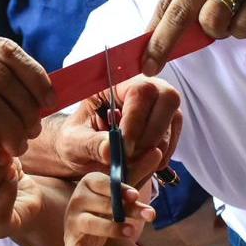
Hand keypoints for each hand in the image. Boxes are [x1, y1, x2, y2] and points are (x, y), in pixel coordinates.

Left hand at [49, 77, 180, 177]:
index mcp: (116, 81)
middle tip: (127, 158)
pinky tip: (135, 164)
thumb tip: (111, 150)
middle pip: (167, 100)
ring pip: (171, 125)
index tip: (124, 149)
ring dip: (151, 152)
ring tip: (126, 163)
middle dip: (149, 137)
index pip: (140, 91)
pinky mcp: (169, 127)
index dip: (135, 121)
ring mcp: (161, 106)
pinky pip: (172, 145)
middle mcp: (145, 87)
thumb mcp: (73, 141)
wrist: (83, 150)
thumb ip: (90, 144)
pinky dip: (155, 161)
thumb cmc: (76, 138)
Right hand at [64, 172, 152, 245]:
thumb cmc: (109, 205)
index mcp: (89, 183)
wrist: (91, 232)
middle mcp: (77, 201)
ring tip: (132, 231)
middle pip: (103, 204)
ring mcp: (73, 224)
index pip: (103, 183)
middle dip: (125, 210)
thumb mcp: (124, 190)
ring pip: (91, 225)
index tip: (134, 195)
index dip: (119, 189)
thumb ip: (139, 171)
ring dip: (111, 229)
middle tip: (148, 215)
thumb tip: (158, 151)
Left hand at [143, 0, 245, 74]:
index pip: (167, 0)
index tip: (143, 56)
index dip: (152, 32)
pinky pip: (243, 28)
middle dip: (161, 45)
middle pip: (179, 15)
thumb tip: (173, 29)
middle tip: (151, 67)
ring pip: (213, 25)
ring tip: (231, 12)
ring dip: (217, 30)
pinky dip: (242, 27)